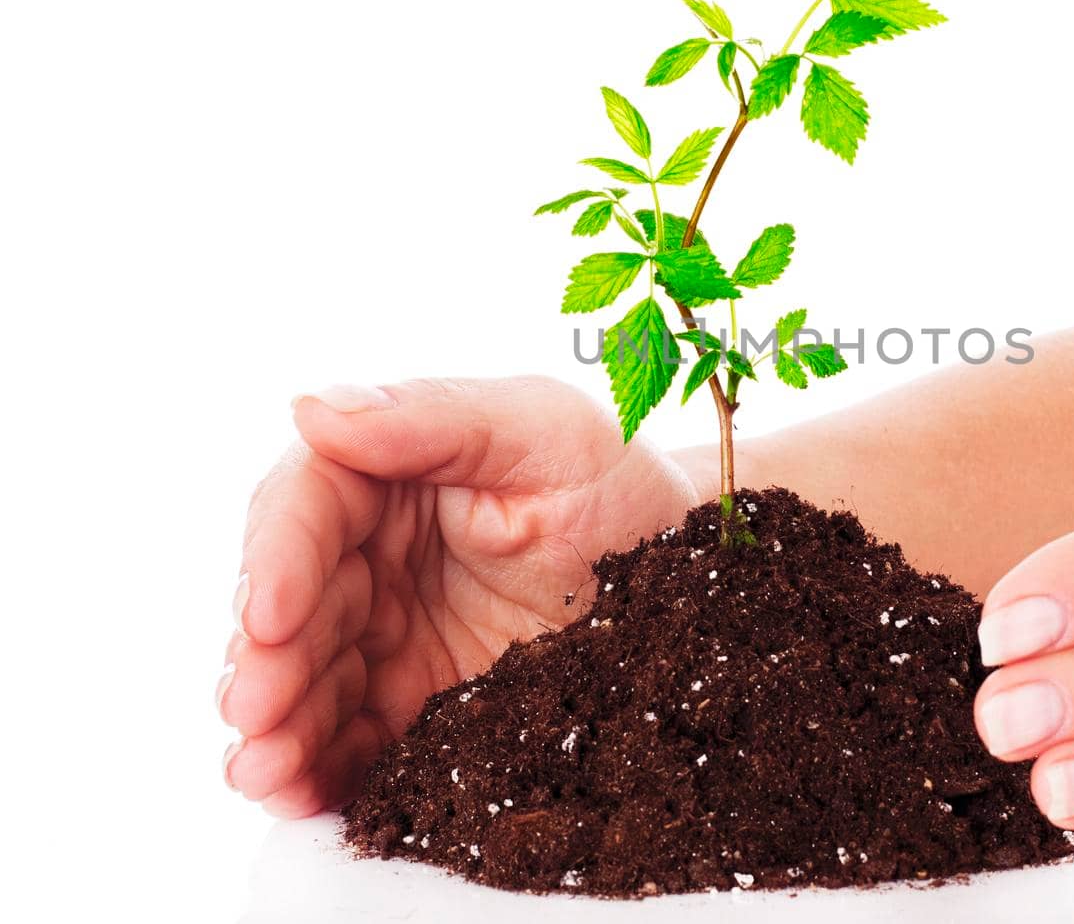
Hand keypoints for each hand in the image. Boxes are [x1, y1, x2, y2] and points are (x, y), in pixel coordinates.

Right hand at [218, 377, 696, 815]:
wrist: (688, 569)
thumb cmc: (620, 479)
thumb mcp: (546, 429)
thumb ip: (436, 417)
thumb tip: (311, 410)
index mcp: (391, 470)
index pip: (308, 506)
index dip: (277, 559)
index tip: (271, 614)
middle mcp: (373, 551)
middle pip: (294, 603)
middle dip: (267, 661)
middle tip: (255, 711)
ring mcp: (389, 629)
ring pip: (309, 677)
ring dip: (277, 726)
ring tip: (265, 771)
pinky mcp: (415, 697)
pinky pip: (353, 735)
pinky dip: (320, 766)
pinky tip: (298, 794)